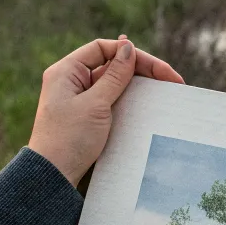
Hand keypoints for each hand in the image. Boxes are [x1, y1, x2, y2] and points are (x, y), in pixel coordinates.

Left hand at [28, 35, 183, 186]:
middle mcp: (71, 81)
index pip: (102, 48)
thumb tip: (128, 48)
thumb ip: (114, 76)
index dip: (129, 53)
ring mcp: (80, 99)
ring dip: (138, 84)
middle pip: (111, 64)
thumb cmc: (69, 139)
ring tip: (165, 90)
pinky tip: (148, 103)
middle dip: (141, 68)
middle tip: (172, 79)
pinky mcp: (88, 116)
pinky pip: (112, 99)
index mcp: (66, 71)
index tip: (156, 67)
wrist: (53, 176)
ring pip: (115, 82)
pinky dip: (130, 99)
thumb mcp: (95, 104)